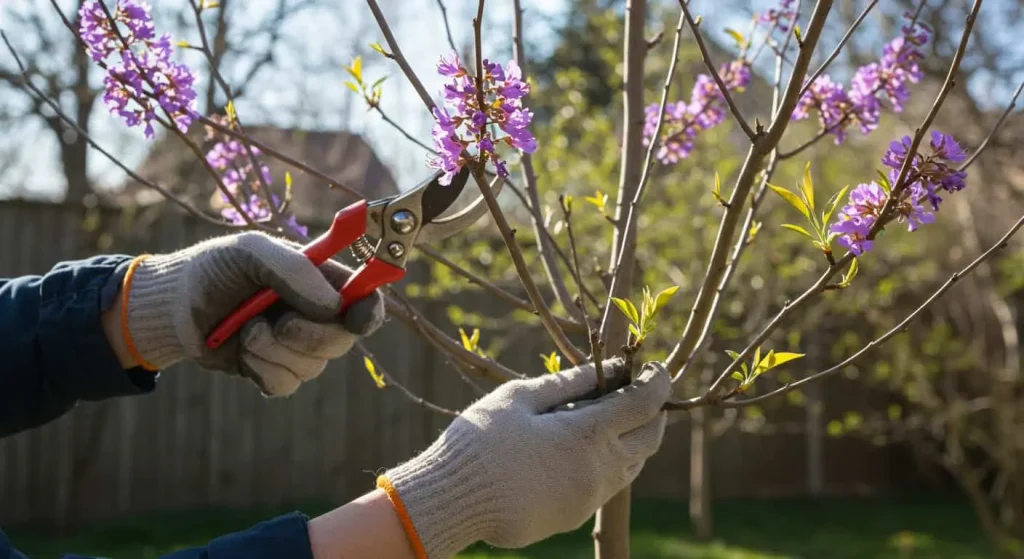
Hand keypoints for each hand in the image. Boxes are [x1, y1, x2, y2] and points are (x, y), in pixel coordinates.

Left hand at [120, 231, 384, 395]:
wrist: (175, 305)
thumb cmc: (217, 268)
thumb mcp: (252, 252)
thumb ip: (294, 270)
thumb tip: (334, 305)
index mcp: (323, 282)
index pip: (366, 300)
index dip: (369, 312)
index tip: (357, 319)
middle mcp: (319, 317)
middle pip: (343, 340)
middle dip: (308, 335)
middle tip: (276, 321)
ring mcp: (299, 348)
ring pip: (312, 366)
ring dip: (272, 349)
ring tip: (245, 328)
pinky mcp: (276, 373)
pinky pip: (285, 384)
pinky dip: (260, 368)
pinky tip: (241, 350)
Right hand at [376, 358, 669, 557]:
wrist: (453, 501)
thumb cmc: (480, 440)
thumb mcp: (520, 398)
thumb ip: (569, 382)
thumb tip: (607, 367)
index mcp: (587, 434)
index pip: (645, 403)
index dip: (657, 381)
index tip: (656, 368)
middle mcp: (599, 469)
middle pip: (651, 438)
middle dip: (654, 412)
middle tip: (644, 393)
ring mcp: (589, 498)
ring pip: (633, 467)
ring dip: (635, 440)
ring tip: (618, 418)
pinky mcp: (575, 516)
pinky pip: (608, 487)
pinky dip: (611, 463)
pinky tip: (587, 450)